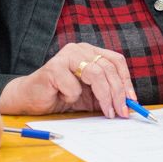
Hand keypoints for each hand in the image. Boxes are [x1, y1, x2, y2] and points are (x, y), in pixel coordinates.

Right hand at [0, 43, 136, 117]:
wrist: (30, 100)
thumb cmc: (60, 97)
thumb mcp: (90, 97)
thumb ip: (107, 96)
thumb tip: (129, 106)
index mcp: (90, 52)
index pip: (116, 61)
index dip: (126, 81)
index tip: (132, 102)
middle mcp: (80, 49)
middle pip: (108, 68)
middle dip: (118, 93)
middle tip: (121, 112)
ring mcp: (66, 55)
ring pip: (96, 74)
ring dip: (104, 97)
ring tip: (106, 112)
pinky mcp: (53, 67)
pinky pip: (74, 86)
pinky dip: (73, 97)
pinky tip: (63, 98)